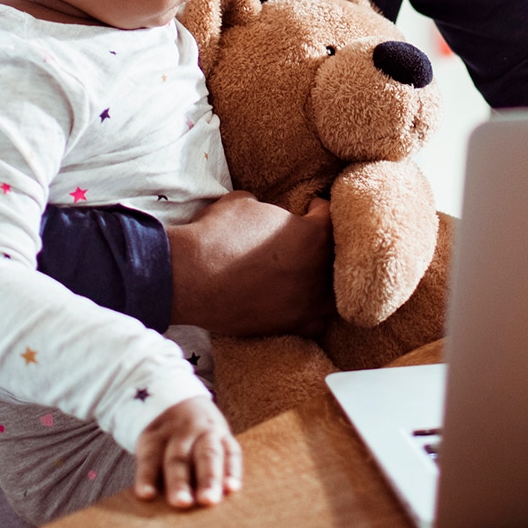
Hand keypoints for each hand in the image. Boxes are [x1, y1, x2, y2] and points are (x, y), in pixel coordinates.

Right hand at [133, 396, 240, 507]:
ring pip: (177, 458)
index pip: (229, 452)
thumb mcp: (212, 439)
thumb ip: (217, 467)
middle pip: (206, 455)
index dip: (231, 470)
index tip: (231, 488)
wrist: (170, 399)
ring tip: (181, 502)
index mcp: (219, 435)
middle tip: (208, 500)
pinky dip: (147, 477)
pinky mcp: (150, 438)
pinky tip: (146, 494)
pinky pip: (148, 459)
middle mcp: (200, 431)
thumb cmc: (197, 435)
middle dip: (208, 478)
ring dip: (179, 481)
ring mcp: (174, 433)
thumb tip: (218, 501)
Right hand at [167, 191, 334, 335]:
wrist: (189, 277)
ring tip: (311, 273)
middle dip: (326, 244)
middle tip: (311, 239)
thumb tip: (266, 212)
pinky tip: (298, 302)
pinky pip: (315, 322)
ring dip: (327, 282)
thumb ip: (268, 207)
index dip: (318, 207)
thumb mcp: (244, 203)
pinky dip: (311, 313)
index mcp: (313, 235)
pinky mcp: (289, 325)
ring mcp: (306, 302)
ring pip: (335, 294)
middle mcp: (317, 271)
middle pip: (338, 256)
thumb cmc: (216, 235)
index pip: (330, 215)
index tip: (310, 206)